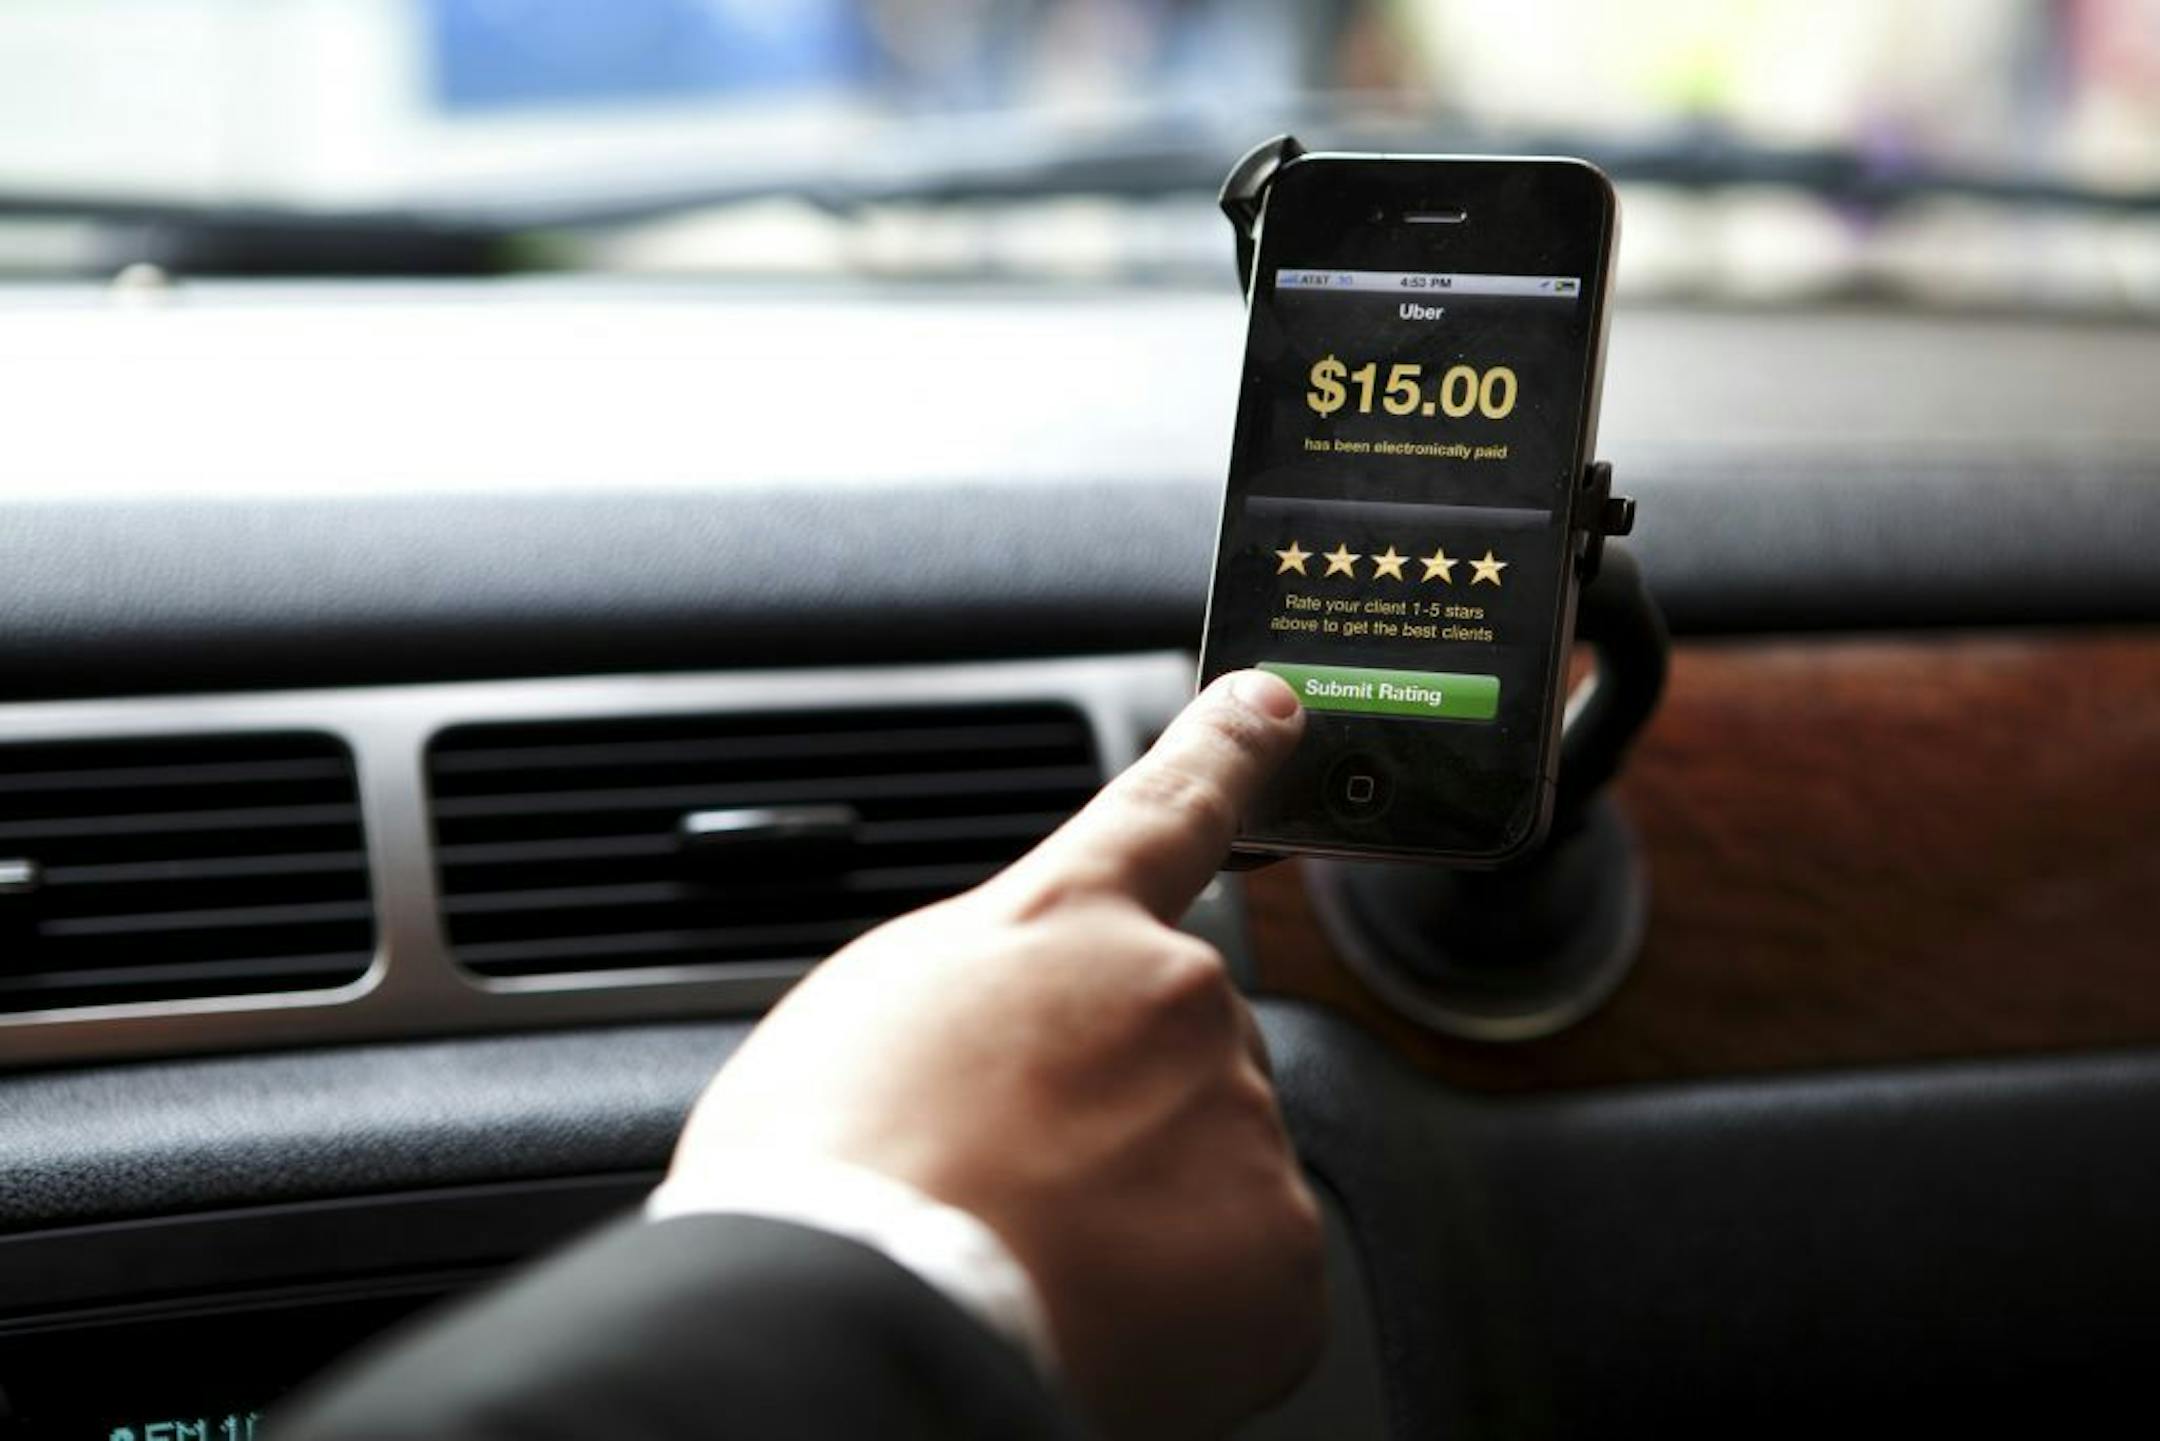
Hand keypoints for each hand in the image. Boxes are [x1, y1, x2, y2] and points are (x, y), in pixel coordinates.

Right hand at [670, 670, 1323, 1437]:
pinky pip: (1247, 1270)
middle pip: (1182, 1042)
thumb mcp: (870, 1015)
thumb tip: (1018, 1031)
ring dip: (1148, 1208)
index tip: (1276, 707)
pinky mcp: (1278, 1242)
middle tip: (1024, 1180)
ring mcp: (1233, 1114)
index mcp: (1061, 926)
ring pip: (1211, 1159)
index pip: (1167, 806)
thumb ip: (984, 988)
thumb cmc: (830, 1173)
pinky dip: (1189, 1304)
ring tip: (1038, 1255)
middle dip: (1126, 1105)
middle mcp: (1172, 996)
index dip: (1228, 751)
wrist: (864, 1313)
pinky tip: (1099, 1313)